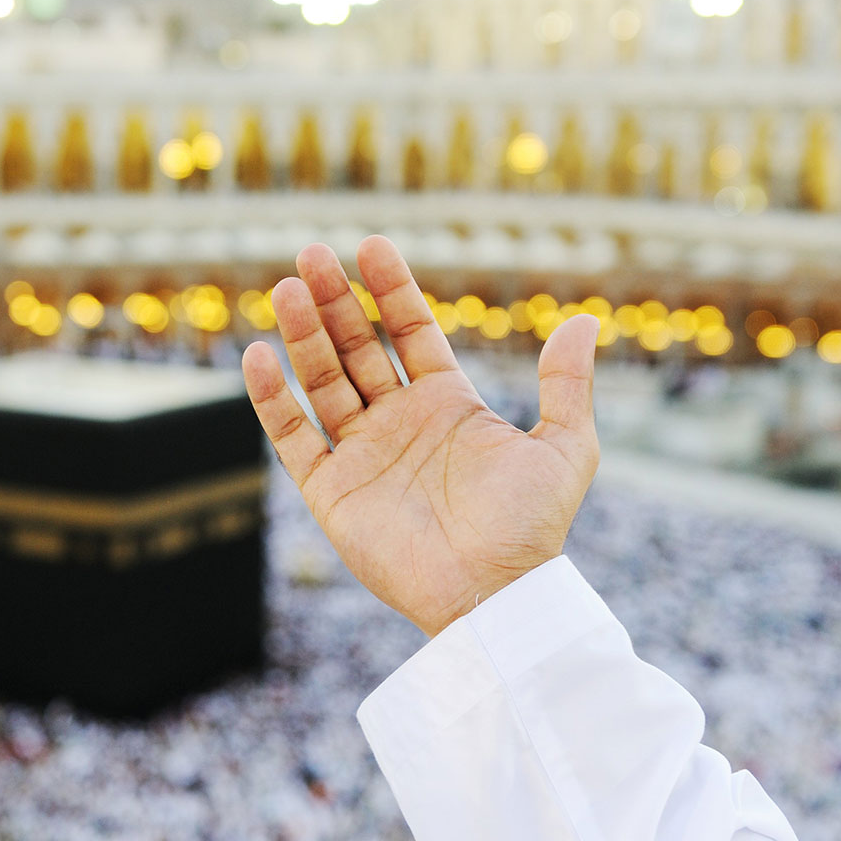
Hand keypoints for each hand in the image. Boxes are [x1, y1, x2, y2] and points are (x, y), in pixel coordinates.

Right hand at [241, 236, 599, 637]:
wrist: (492, 594)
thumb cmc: (531, 528)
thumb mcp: (565, 448)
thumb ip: (567, 384)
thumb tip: (583, 321)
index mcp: (448, 404)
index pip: (410, 332)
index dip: (391, 289)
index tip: (371, 246)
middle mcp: (399, 423)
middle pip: (357, 347)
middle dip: (335, 301)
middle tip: (312, 252)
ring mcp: (361, 455)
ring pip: (322, 382)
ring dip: (303, 336)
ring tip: (288, 289)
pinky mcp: (331, 492)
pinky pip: (293, 438)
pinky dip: (271, 399)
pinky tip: (257, 356)